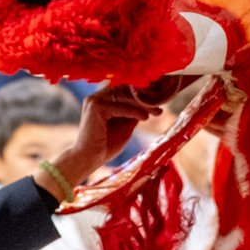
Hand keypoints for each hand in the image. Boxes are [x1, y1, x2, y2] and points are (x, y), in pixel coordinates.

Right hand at [35, 83, 162, 200]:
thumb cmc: (105, 145)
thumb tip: (149, 105)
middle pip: (125, 91)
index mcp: (101, 99)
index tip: (158, 101)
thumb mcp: (124, 126)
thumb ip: (133, 113)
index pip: (124, 90)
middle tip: (160, 106)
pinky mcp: (96, 107)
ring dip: (142, 105)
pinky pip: (120, 107)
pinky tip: (145, 118)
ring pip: (124, 98)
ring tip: (156, 113)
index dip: (141, 94)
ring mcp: (94, 100)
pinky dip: (134, 111)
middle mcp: (96, 96)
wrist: (89, 159)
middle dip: (144, 98)